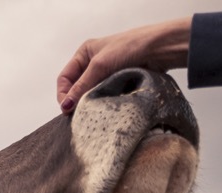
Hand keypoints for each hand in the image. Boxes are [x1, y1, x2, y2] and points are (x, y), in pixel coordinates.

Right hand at [56, 17, 191, 112]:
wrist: (158, 49)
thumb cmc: (128, 48)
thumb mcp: (99, 66)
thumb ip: (81, 87)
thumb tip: (65, 107)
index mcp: (84, 54)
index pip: (64, 78)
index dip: (63, 94)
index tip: (67, 109)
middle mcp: (92, 64)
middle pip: (76, 88)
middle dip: (77, 101)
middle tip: (79, 115)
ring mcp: (105, 74)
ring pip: (90, 94)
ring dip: (90, 103)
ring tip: (92, 113)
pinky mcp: (117, 82)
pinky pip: (104, 96)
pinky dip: (102, 103)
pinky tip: (103, 109)